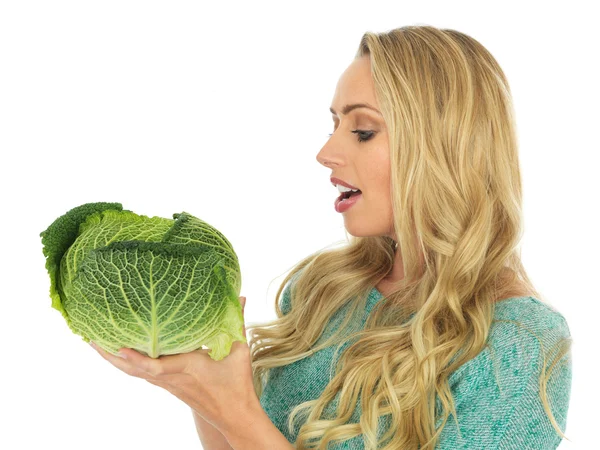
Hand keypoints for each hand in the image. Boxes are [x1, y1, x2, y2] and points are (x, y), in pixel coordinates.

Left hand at [89, 296, 256, 433]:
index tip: (118, 347)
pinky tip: (122, 354)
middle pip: (133, 370)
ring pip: (134, 373)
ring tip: (97, 344)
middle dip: (110, 356)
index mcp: (185, 368)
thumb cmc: (235, 383)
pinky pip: (142, 374)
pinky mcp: (169, 386)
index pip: (155, 367)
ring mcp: (168, 384)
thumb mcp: (238, 350)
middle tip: (90, 339)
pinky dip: (128, 363)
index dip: (136, 358)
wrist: (232, 414)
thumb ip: (236, 321)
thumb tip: (239, 296)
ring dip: (114, 360)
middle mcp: (171, 377)